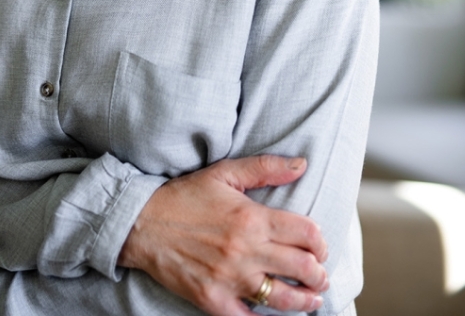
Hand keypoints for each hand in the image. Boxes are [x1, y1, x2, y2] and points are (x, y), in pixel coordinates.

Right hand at [118, 155, 328, 315]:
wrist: (143, 223)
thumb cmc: (185, 196)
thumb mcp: (224, 173)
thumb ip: (265, 168)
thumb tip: (302, 164)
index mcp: (252, 218)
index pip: (306, 234)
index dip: (321, 242)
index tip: (319, 245)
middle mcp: (245, 250)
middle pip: (302, 268)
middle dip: (319, 274)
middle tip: (320, 275)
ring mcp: (230, 279)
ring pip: (284, 299)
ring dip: (306, 302)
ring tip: (311, 300)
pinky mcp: (214, 301)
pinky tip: (274, 315)